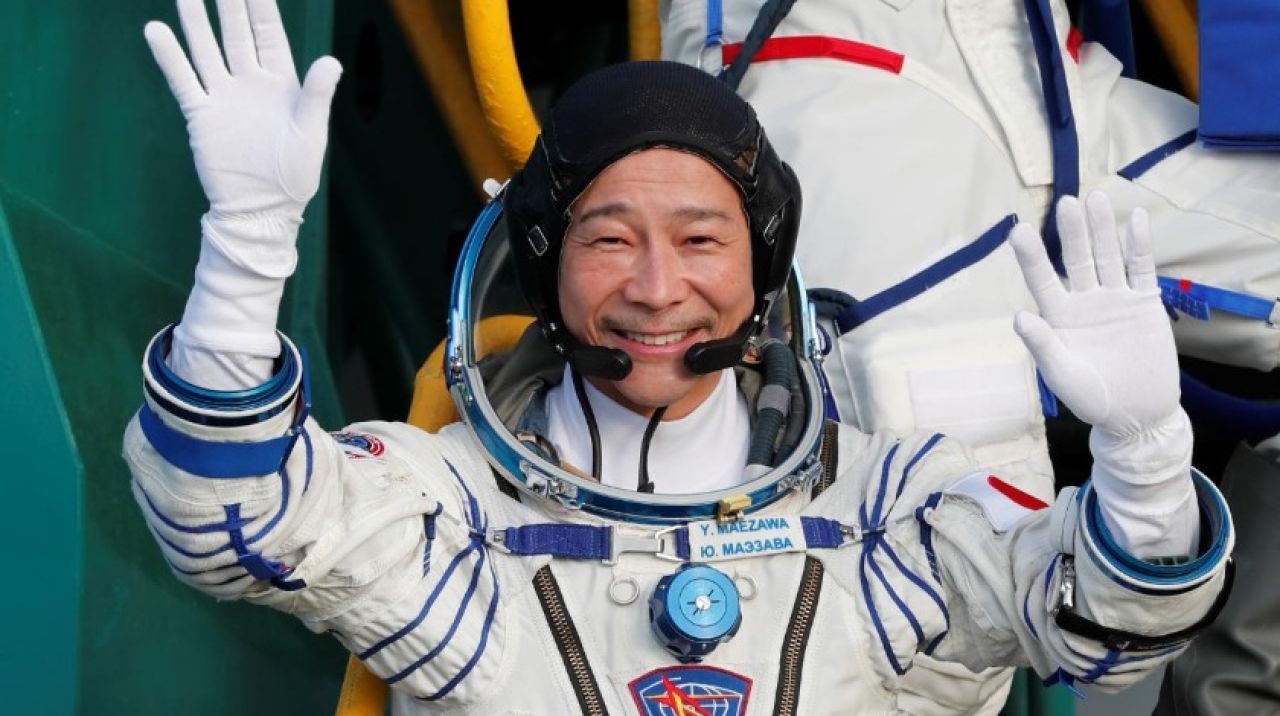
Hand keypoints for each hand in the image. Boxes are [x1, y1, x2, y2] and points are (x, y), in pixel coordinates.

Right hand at [145, 0, 341, 222]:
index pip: (268, 34)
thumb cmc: (294, 176)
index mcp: (282, 84)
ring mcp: (224, 97)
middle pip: (236, 33)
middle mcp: (250, 83)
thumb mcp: (310, 134)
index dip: (260, 5)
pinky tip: (157, 30)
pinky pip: (184, 80)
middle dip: (228, 3)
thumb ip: (316, 96)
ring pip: (207, 49)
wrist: (262, 210)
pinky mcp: (202, 116)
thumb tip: (331, 61)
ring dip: (197, 21)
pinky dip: (170, 57)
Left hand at [1011, 192, 1178, 437]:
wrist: (1137, 414)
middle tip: (1065, 202)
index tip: (1018, 230)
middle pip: (1077, 260)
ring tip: (1096, 198)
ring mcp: (1115, 299)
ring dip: (1102, 229)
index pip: (1041, 280)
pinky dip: (1139, 244)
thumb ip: (1043, 346)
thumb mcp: (1062, 376)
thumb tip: (1020, 316)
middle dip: (1072, 232)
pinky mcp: (1144, 303)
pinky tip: (1134, 219)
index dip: (1031, 256)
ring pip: (1108, 257)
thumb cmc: (1091, 399)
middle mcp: (1084, 301)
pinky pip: (1141, 268)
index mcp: (1058, 318)